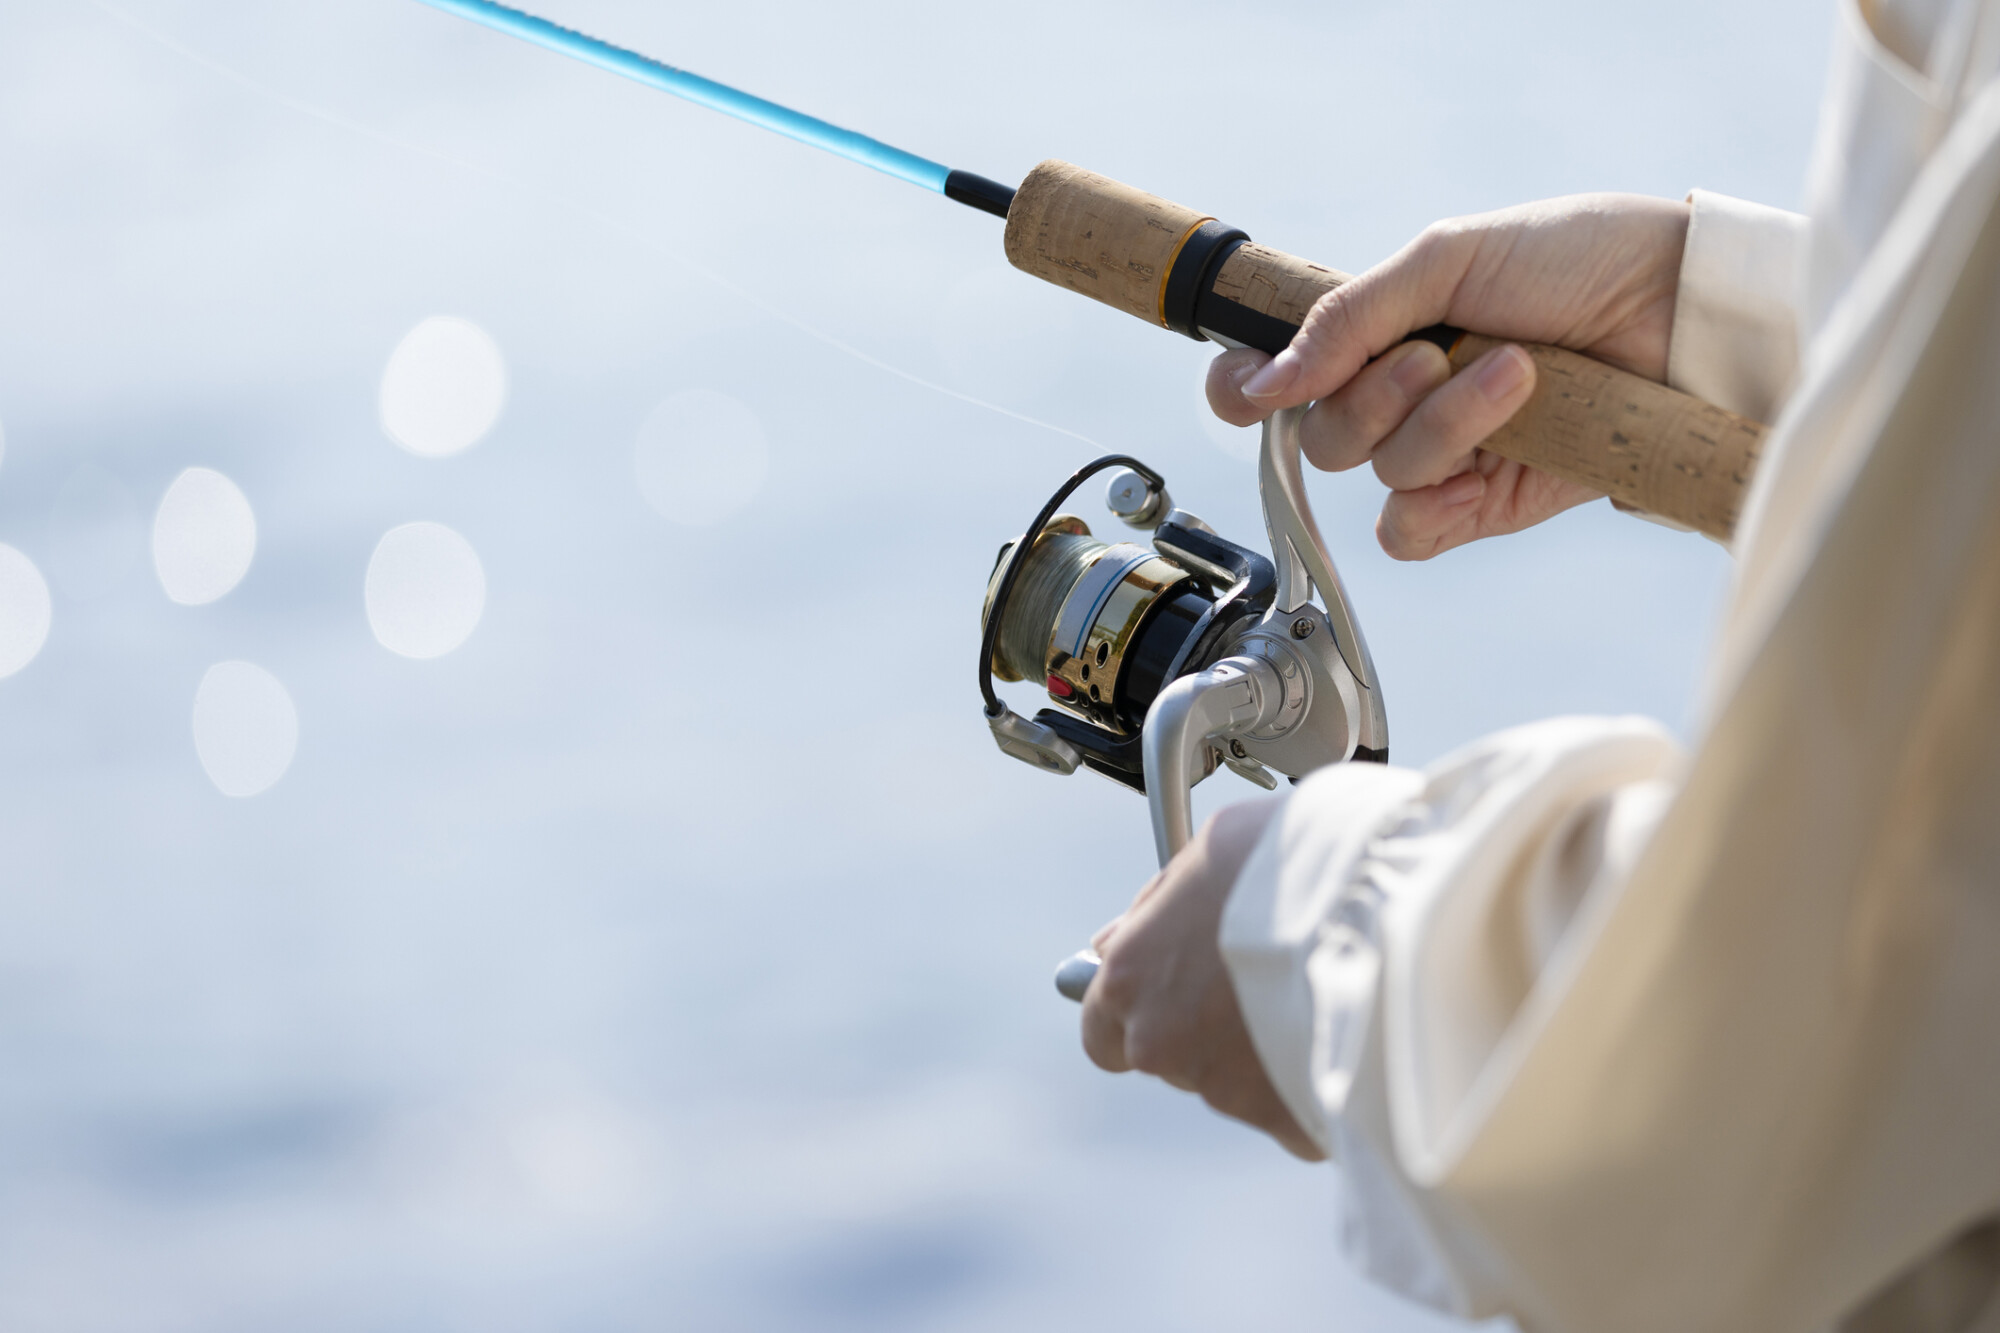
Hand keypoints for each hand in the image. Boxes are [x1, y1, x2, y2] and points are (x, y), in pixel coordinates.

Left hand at [1081, 798, 1322, 1160]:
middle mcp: (1162, 1042)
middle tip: (1261, 986)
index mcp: (1131, 976)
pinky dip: (1315, 1083)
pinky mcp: (1286, 1122)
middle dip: (1209, 1030)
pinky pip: (1296, 1110)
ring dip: (1264, 1049)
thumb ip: (1158, 908)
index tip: (1171, 998)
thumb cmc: (1296, 862)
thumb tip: (1123, 937)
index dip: (1139, 1014)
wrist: (1384, 912)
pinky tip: (1345, 1035)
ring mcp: (1224, 1088)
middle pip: (1173, 1056)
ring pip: (1236, 1080)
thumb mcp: (1209, 852)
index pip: (1102, 1029)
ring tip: (1316, 993)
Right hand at [1205, 193, 1689, 559]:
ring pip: (1380, 475)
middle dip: (1375, 394)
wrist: (1683, 305)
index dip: (1246, 390)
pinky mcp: (1490, 504)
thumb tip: (1266, 381)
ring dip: (1444, 422)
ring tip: (1519, 371)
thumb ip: (1348, 318)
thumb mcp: (1449, 258)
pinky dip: (1440, 501)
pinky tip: (1502, 451)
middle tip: (1439, 352)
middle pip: (1322, 437)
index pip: (1271, 380)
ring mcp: (1444, 455)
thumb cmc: (1580, 260)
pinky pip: (1412, 534)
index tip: (1260, 386)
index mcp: (1376, 334)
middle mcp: (1399, 398)